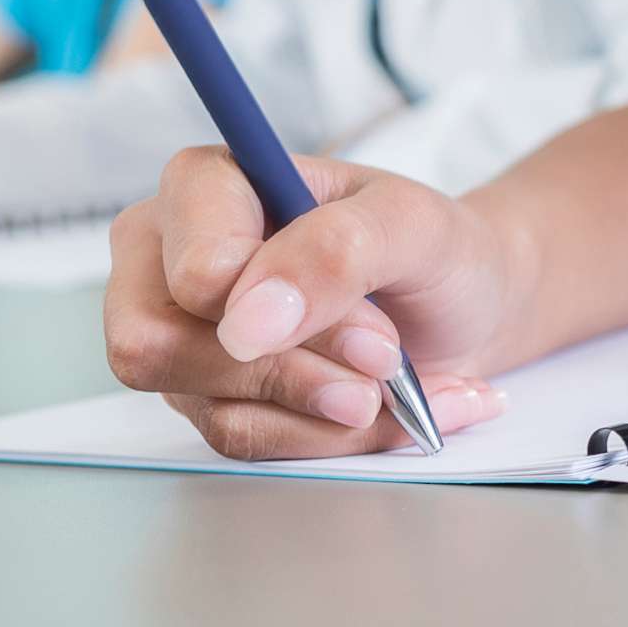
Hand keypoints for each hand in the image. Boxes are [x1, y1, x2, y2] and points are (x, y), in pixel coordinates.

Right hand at [104, 147, 521, 459]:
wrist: (468, 307)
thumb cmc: (433, 249)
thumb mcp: (412, 227)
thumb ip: (335, 251)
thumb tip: (248, 321)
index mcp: (204, 186)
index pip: (193, 273)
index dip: (282, 315)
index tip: (373, 329)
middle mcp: (167, 258)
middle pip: (159, 348)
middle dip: (294, 374)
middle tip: (385, 362)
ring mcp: (180, 334)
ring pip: (213, 407)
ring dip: (327, 410)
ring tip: (398, 384)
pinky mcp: (208, 396)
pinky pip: (246, 440)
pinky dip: (331, 436)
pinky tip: (387, 410)